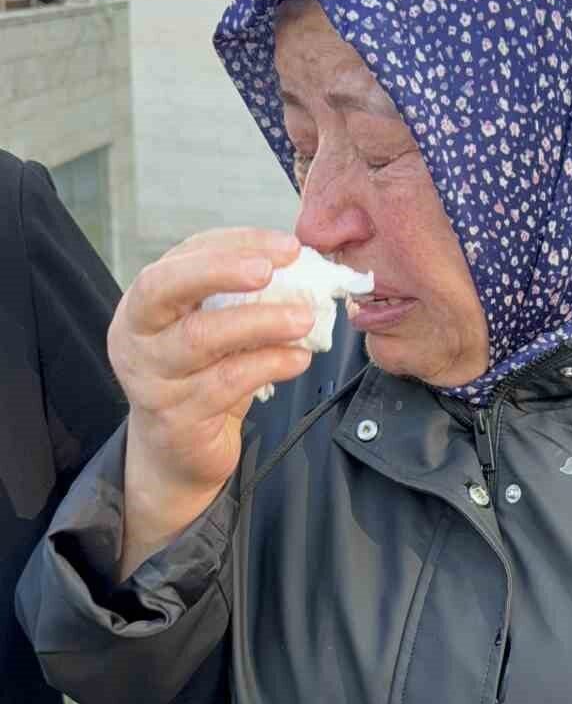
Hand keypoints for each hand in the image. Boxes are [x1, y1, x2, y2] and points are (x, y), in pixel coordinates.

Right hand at [108, 228, 313, 576]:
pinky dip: (268, 365)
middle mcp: (135, 338)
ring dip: (261, 323)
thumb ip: (238, 301)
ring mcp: (150, 379)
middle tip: (272, 268)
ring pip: (202, 338)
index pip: (181, 258)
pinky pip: (227, 383)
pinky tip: (298, 359)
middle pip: (165, 288)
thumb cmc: (200, 381)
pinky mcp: (175, 418)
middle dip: (221, 269)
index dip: (233, 246)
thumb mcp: (212, 333)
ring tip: (305, 319)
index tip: (286, 247)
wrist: (176, 456)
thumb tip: (299, 267)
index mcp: (142, 306)